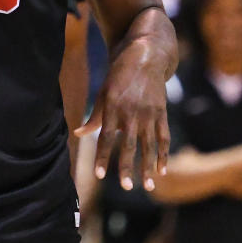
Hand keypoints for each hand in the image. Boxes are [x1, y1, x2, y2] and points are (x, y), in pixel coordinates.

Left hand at [76, 39, 170, 191]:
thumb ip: (94, 115)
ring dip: (147, 167)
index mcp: (112, 107)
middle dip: (127, 168)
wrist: (145, 55)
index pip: (105, 138)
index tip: (98, 175)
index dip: (102, 157)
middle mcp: (131, 112)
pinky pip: (163, 137)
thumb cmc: (119, 74)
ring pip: (148, 145)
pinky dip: (163, 154)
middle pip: (128, 145)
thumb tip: (78, 134)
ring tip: (148, 187)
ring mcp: (148, 113)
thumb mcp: (103, 91)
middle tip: (126, 187)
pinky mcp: (162, 112)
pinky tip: (162, 170)